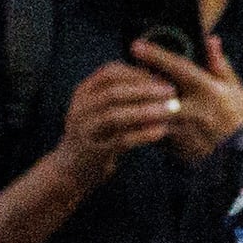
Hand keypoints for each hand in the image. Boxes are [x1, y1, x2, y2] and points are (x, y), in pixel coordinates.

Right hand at [51, 51, 184, 177]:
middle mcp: (80, 109)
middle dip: (146, 89)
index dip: (137, 73)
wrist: (71, 170)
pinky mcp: (93, 153)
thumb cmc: (96, 134)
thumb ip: (119, 93)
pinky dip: (143, 134)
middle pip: (114, 92)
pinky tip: (161, 131)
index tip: (162, 76)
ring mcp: (84, 131)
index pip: (110, 73)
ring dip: (147, 111)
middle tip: (171, 91)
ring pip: (116, 116)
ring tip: (171, 109)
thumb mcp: (100, 108)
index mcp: (83, 92)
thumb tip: (155, 76)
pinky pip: (120, 141)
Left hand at [135, 31, 242, 164]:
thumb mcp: (236, 89)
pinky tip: (136, 118)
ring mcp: (182, 129)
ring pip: (152, 113)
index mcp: (208, 91)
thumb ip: (219, 64)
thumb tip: (210, 40)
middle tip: (122, 70)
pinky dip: (145, 124)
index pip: (178, 68)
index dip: (156, 55)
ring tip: (125, 95)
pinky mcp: (176, 147)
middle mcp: (192, 109)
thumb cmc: (242, 120)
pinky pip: (155, 132)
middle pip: (157, 91)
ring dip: (138, 104)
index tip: (136, 46)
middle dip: (138, 80)